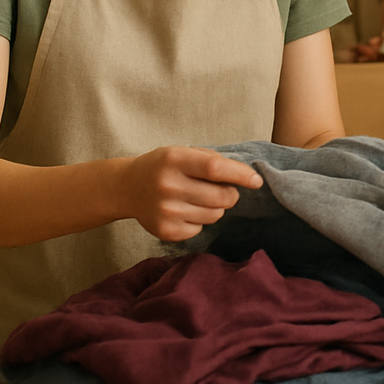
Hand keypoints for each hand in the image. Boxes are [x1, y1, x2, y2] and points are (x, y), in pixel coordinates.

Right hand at [121, 145, 263, 240]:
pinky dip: (199, 220)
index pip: (215, 169)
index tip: (256, 181)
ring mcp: (166, 211)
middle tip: (221, 189)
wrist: (127, 188)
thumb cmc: (163, 167)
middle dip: (230, 194)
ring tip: (197, 198)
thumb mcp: (182, 152)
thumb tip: (246, 176)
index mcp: (174, 159)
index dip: (240, 175)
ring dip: (215, 207)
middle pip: (221, 197)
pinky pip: (201, 229)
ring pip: (215, 215)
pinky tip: (183, 210)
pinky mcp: (166, 231)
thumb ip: (211, 160)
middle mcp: (168, 185)